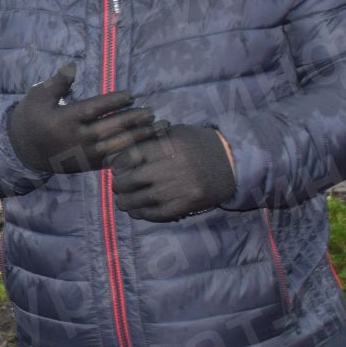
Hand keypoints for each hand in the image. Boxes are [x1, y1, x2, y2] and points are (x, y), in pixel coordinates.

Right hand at [7, 63, 156, 173]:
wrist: (25, 151)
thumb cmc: (33, 117)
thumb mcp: (38, 96)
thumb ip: (57, 82)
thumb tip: (73, 65)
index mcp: (64, 119)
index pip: (94, 108)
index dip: (114, 101)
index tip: (130, 95)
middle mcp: (76, 138)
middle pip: (110, 128)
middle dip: (132, 119)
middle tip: (150, 111)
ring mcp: (84, 154)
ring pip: (117, 145)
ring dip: (139, 137)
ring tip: (156, 128)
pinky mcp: (89, 165)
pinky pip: (115, 159)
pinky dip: (133, 153)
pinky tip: (148, 146)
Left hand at [109, 122, 237, 221]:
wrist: (231, 162)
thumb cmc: (198, 144)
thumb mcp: (175, 132)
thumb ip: (149, 139)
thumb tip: (119, 148)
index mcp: (167, 147)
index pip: (129, 157)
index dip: (117, 164)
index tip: (114, 167)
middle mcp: (171, 169)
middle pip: (130, 180)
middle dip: (118, 184)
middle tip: (116, 185)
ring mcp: (178, 189)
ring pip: (140, 200)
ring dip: (126, 202)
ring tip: (122, 201)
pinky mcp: (185, 205)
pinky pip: (157, 213)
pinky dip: (143, 214)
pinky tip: (137, 211)